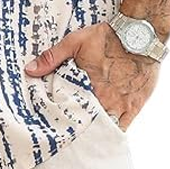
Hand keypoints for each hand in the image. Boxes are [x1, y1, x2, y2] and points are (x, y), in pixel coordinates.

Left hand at [24, 22, 159, 130]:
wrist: (139, 36)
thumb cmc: (106, 37)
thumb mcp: (74, 42)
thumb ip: (51, 58)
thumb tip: (29, 70)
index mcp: (85, 86)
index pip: (68, 111)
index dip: (61, 117)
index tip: (53, 121)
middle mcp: (103, 100)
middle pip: (85, 122)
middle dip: (76, 125)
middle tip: (67, 127)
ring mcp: (119, 106)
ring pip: (103, 127)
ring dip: (93, 128)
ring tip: (83, 130)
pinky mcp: (134, 107)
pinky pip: (122, 127)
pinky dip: (112, 131)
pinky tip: (103, 132)